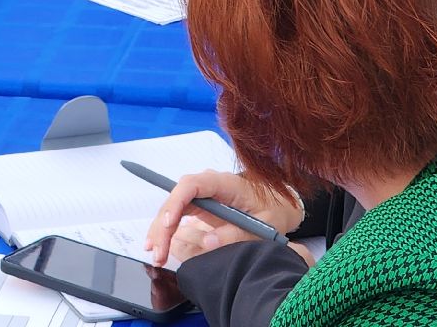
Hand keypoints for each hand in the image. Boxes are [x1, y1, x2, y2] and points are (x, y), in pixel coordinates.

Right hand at [144, 169, 303, 265]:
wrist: (280, 204)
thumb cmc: (274, 210)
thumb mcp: (264, 224)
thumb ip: (238, 233)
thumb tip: (207, 243)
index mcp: (224, 183)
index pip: (191, 185)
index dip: (176, 203)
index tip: (168, 225)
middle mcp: (208, 185)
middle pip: (176, 199)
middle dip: (162, 225)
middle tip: (158, 252)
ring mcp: (201, 195)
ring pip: (172, 208)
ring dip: (160, 230)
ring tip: (156, 254)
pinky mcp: (199, 206)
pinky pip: (177, 215)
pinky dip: (166, 231)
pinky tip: (159, 246)